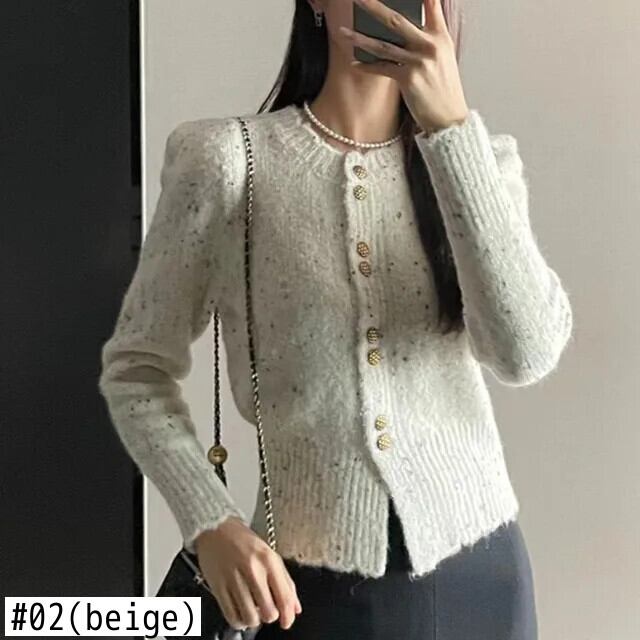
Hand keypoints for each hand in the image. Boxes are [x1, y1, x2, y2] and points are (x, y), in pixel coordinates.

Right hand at [194, 516, 301, 630]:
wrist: (215, 527)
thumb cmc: (243, 539)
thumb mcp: (269, 554)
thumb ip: (285, 581)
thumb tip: (295, 608)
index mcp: (269, 560)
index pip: (284, 597)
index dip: (288, 616)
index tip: (287, 621)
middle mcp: (252, 570)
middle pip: (269, 612)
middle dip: (270, 616)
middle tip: (267, 609)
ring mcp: (234, 579)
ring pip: (250, 618)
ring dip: (254, 619)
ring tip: (252, 610)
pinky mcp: (218, 587)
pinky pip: (231, 616)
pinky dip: (238, 621)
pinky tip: (240, 612)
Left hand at [341, 0, 469, 134]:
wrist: (448, 118)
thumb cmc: (444, 89)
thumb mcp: (443, 58)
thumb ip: (427, 40)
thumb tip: (403, 31)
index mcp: (441, 36)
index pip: (432, 4)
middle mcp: (430, 45)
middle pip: (396, 20)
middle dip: (374, 7)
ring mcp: (418, 61)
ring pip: (382, 45)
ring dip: (360, 39)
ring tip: (344, 32)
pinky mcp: (408, 79)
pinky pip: (382, 68)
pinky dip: (367, 66)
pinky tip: (354, 63)